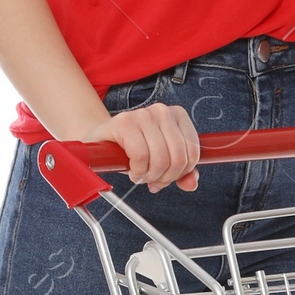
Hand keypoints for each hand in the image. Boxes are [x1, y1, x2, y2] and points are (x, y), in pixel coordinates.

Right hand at [82, 103, 200, 191]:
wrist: (102, 139)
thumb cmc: (134, 148)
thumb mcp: (163, 160)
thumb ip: (182, 172)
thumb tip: (191, 184)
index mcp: (178, 115)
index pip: (193, 153)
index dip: (181, 173)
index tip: (167, 177)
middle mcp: (162, 111)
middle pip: (178, 157)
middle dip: (165, 177)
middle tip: (152, 180)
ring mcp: (143, 114)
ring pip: (161, 159)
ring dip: (150, 176)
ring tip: (141, 175)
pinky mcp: (124, 122)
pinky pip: (141, 156)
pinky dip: (138, 172)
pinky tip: (133, 171)